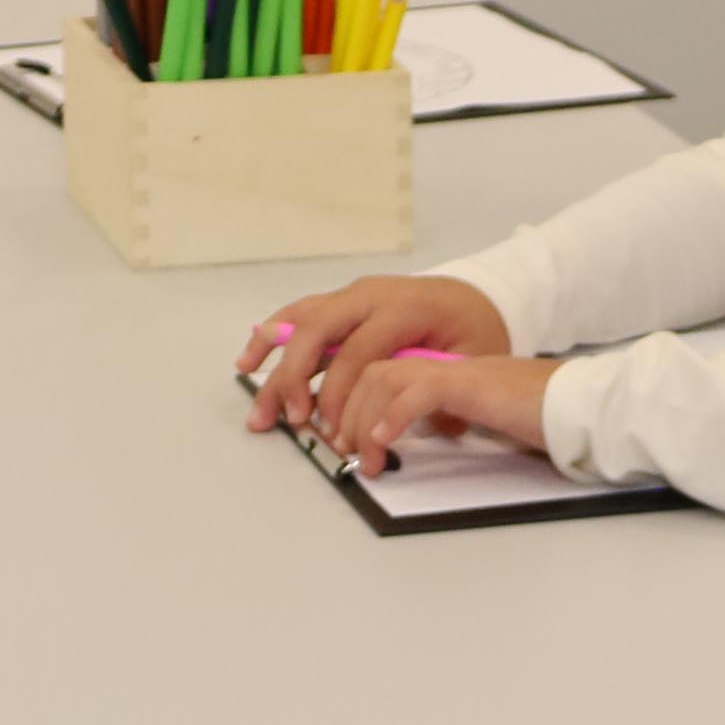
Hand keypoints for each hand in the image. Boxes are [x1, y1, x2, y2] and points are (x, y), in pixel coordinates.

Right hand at [241, 274, 508, 431]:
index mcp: (405, 307)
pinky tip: (249, 363)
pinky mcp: (339, 304)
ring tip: (259, 406)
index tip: (330, 429)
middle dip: (298, 378)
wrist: (472, 296)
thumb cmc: (473, 330)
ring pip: (301, 323)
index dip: (339, 391)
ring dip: (274, 364)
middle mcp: (371, 295)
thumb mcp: (475, 356)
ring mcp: (351, 296)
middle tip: (293, 420)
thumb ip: (447, 387)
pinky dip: (270, 336)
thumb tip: (426, 427)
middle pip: (319, 331)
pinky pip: (298, 316)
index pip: (359, 350)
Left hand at [309, 344, 560, 472]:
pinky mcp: (469, 384)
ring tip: (361, 456)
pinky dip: (394, 416)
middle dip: (345, 413)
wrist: (577, 405)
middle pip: (372, 373)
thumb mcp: (478, 417)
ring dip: (362, 420)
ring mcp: (454, 370)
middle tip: (340, 451)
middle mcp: (442, 363)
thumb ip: (446, 418)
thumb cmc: (537, 415)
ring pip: (384, 379)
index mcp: (441, 369)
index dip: (351, 403)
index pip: (380, 372)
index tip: (341, 440)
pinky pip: (419, 392)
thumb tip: (406, 440)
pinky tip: (383, 441)